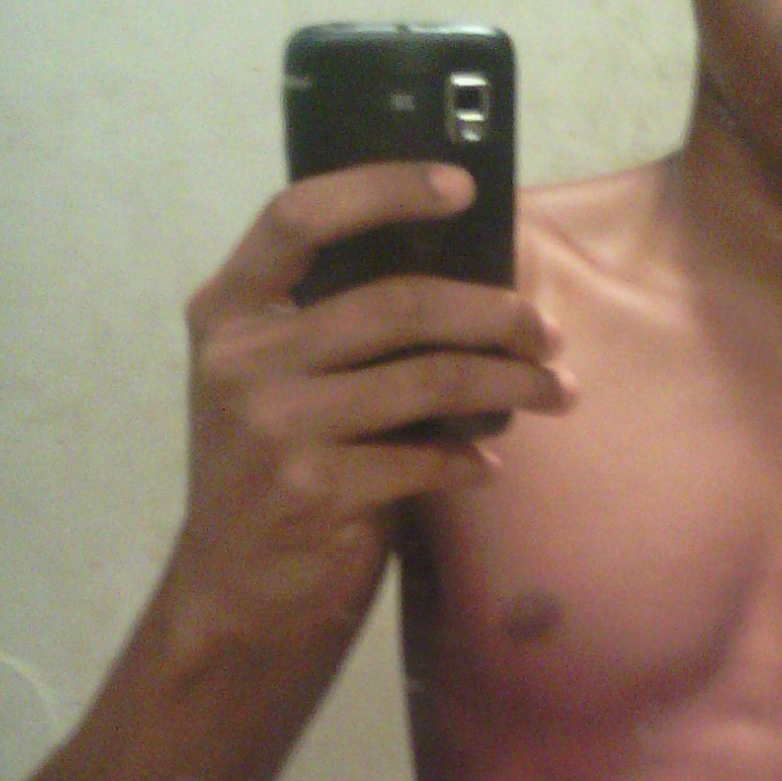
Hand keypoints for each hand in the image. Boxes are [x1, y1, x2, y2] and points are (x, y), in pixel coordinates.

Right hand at [173, 162, 572, 635]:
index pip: (300, 216)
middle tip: (546, 334)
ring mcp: (272, 424)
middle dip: (493, 315)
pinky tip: (486, 464)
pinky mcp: (311, 488)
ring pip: (427, 379)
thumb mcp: (274, 383)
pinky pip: (424, 458)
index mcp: (228, 311)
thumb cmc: (272, 472)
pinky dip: (469, 459)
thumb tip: (467, 280)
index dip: (384, 189)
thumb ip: (333, 329)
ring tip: (553, 392)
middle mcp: (241, 359)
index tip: (463, 187)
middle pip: (396, 302)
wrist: (232, 592)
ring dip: (508, 384)